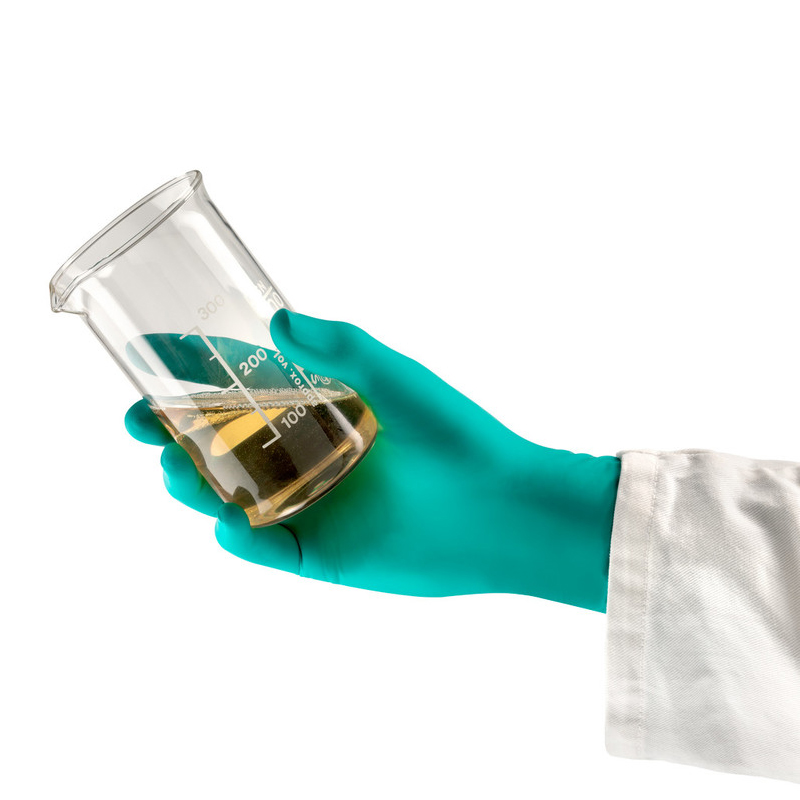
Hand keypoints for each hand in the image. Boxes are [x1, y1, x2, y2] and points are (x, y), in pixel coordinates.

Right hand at [125, 309, 620, 610]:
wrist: (501, 507)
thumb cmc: (454, 434)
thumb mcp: (393, 374)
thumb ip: (337, 345)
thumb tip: (275, 316)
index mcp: (321, 411)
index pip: (243, 388)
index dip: (193, 375)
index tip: (149, 359)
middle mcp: (309, 458)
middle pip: (223, 445)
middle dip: (173, 434)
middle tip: (138, 422)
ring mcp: (313, 507)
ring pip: (234, 496)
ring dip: (194, 484)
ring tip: (172, 467)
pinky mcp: (324, 554)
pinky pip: (270, 548)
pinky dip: (243, 539)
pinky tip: (225, 524)